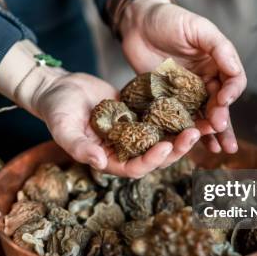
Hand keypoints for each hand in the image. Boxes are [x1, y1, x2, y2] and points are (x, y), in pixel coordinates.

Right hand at [0, 43, 198, 177]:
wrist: (60, 88)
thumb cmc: (57, 111)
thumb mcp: (64, 128)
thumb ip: (79, 147)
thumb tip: (98, 162)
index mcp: (109, 159)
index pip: (135, 167)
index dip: (152, 160)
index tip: (165, 147)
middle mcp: (125, 149)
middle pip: (156, 155)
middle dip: (176, 147)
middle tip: (193, 134)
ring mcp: (135, 132)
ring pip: (163, 138)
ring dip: (181, 132)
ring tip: (199, 122)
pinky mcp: (140, 115)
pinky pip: (161, 117)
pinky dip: (175, 114)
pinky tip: (191, 104)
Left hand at [119, 0, 245, 156]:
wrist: (137, 24)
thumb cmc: (169, 20)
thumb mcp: (198, 28)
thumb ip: (218, 47)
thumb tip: (235, 69)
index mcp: (217, 62)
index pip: (233, 81)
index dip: (231, 92)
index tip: (224, 100)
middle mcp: (206, 79)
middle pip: (220, 104)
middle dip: (222, 118)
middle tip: (218, 127)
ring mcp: (188, 92)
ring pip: (204, 116)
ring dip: (212, 133)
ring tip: (219, 149)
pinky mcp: (169, 101)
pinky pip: (182, 119)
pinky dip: (189, 132)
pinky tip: (196, 146)